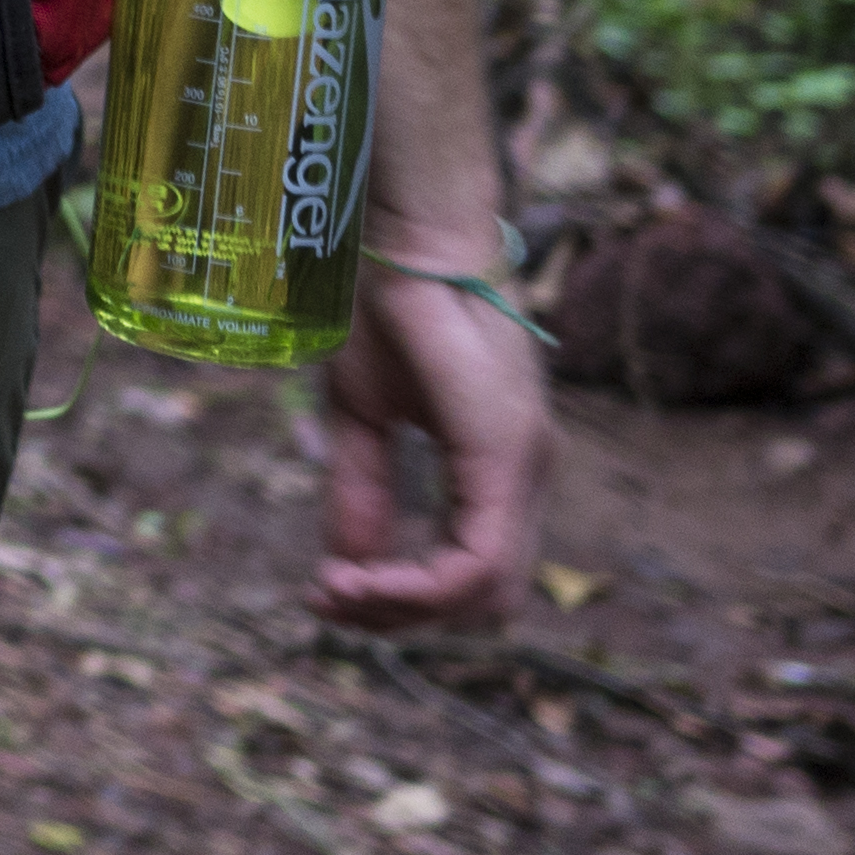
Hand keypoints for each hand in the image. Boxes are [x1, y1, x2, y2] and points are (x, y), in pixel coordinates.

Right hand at [312, 246, 548, 628]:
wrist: (402, 240)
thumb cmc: (384, 308)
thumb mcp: (364, 417)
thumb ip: (363, 492)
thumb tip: (349, 567)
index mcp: (498, 465)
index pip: (472, 567)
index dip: (404, 596)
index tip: (327, 590)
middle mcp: (528, 476)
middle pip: (486, 596)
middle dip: (402, 614)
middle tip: (326, 601)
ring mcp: (525, 468)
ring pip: (487, 592)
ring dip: (406, 607)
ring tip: (337, 589)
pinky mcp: (506, 458)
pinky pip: (478, 560)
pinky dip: (421, 585)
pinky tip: (364, 578)